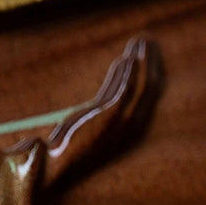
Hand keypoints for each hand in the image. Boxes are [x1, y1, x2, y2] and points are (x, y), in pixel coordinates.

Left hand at [43, 37, 162, 196]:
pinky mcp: (110, 118)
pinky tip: (126, 57)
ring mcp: (122, 122)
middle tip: (148, 39)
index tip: (148, 52)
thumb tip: (114, 79)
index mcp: (131, 129)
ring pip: (141, 85)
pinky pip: (126, 89)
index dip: (151, 70)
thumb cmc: (69, 147)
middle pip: (150, 87)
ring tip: (140, 41)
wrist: (54, 165)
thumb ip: (105, 104)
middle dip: (150, 61)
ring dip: (141, 60)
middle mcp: (132, 127)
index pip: (149, 94)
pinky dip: (128, 72)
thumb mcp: (93, 120)